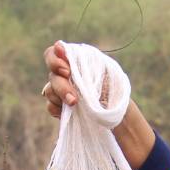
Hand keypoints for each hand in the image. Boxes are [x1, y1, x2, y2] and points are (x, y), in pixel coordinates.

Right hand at [40, 41, 155, 168]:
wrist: (121, 118)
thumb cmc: (116, 92)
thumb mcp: (106, 73)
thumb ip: (86, 61)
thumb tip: (63, 50)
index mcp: (77, 61)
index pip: (55, 52)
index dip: (55, 59)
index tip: (67, 70)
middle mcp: (67, 75)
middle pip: (52, 74)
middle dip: (62, 86)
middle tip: (74, 99)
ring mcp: (63, 91)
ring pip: (49, 90)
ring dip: (60, 98)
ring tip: (75, 106)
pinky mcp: (61, 108)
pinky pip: (50, 106)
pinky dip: (57, 109)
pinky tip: (69, 113)